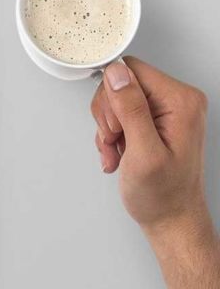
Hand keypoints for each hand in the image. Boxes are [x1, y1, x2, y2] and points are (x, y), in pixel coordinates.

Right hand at [90, 56, 210, 236]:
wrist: (170, 217)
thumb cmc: (163, 194)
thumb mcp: (143, 152)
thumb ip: (131, 109)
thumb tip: (117, 74)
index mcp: (181, 101)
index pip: (131, 70)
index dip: (113, 97)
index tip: (117, 127)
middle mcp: (177, 100)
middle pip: (120, 83)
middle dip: (108, 116)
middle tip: (117, 140)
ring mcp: (165, 110)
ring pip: (115, 100)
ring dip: (107, 128)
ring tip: (117, 150)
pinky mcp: (153, 119)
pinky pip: (118, 113)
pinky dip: (111, 135)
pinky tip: (119, 153)